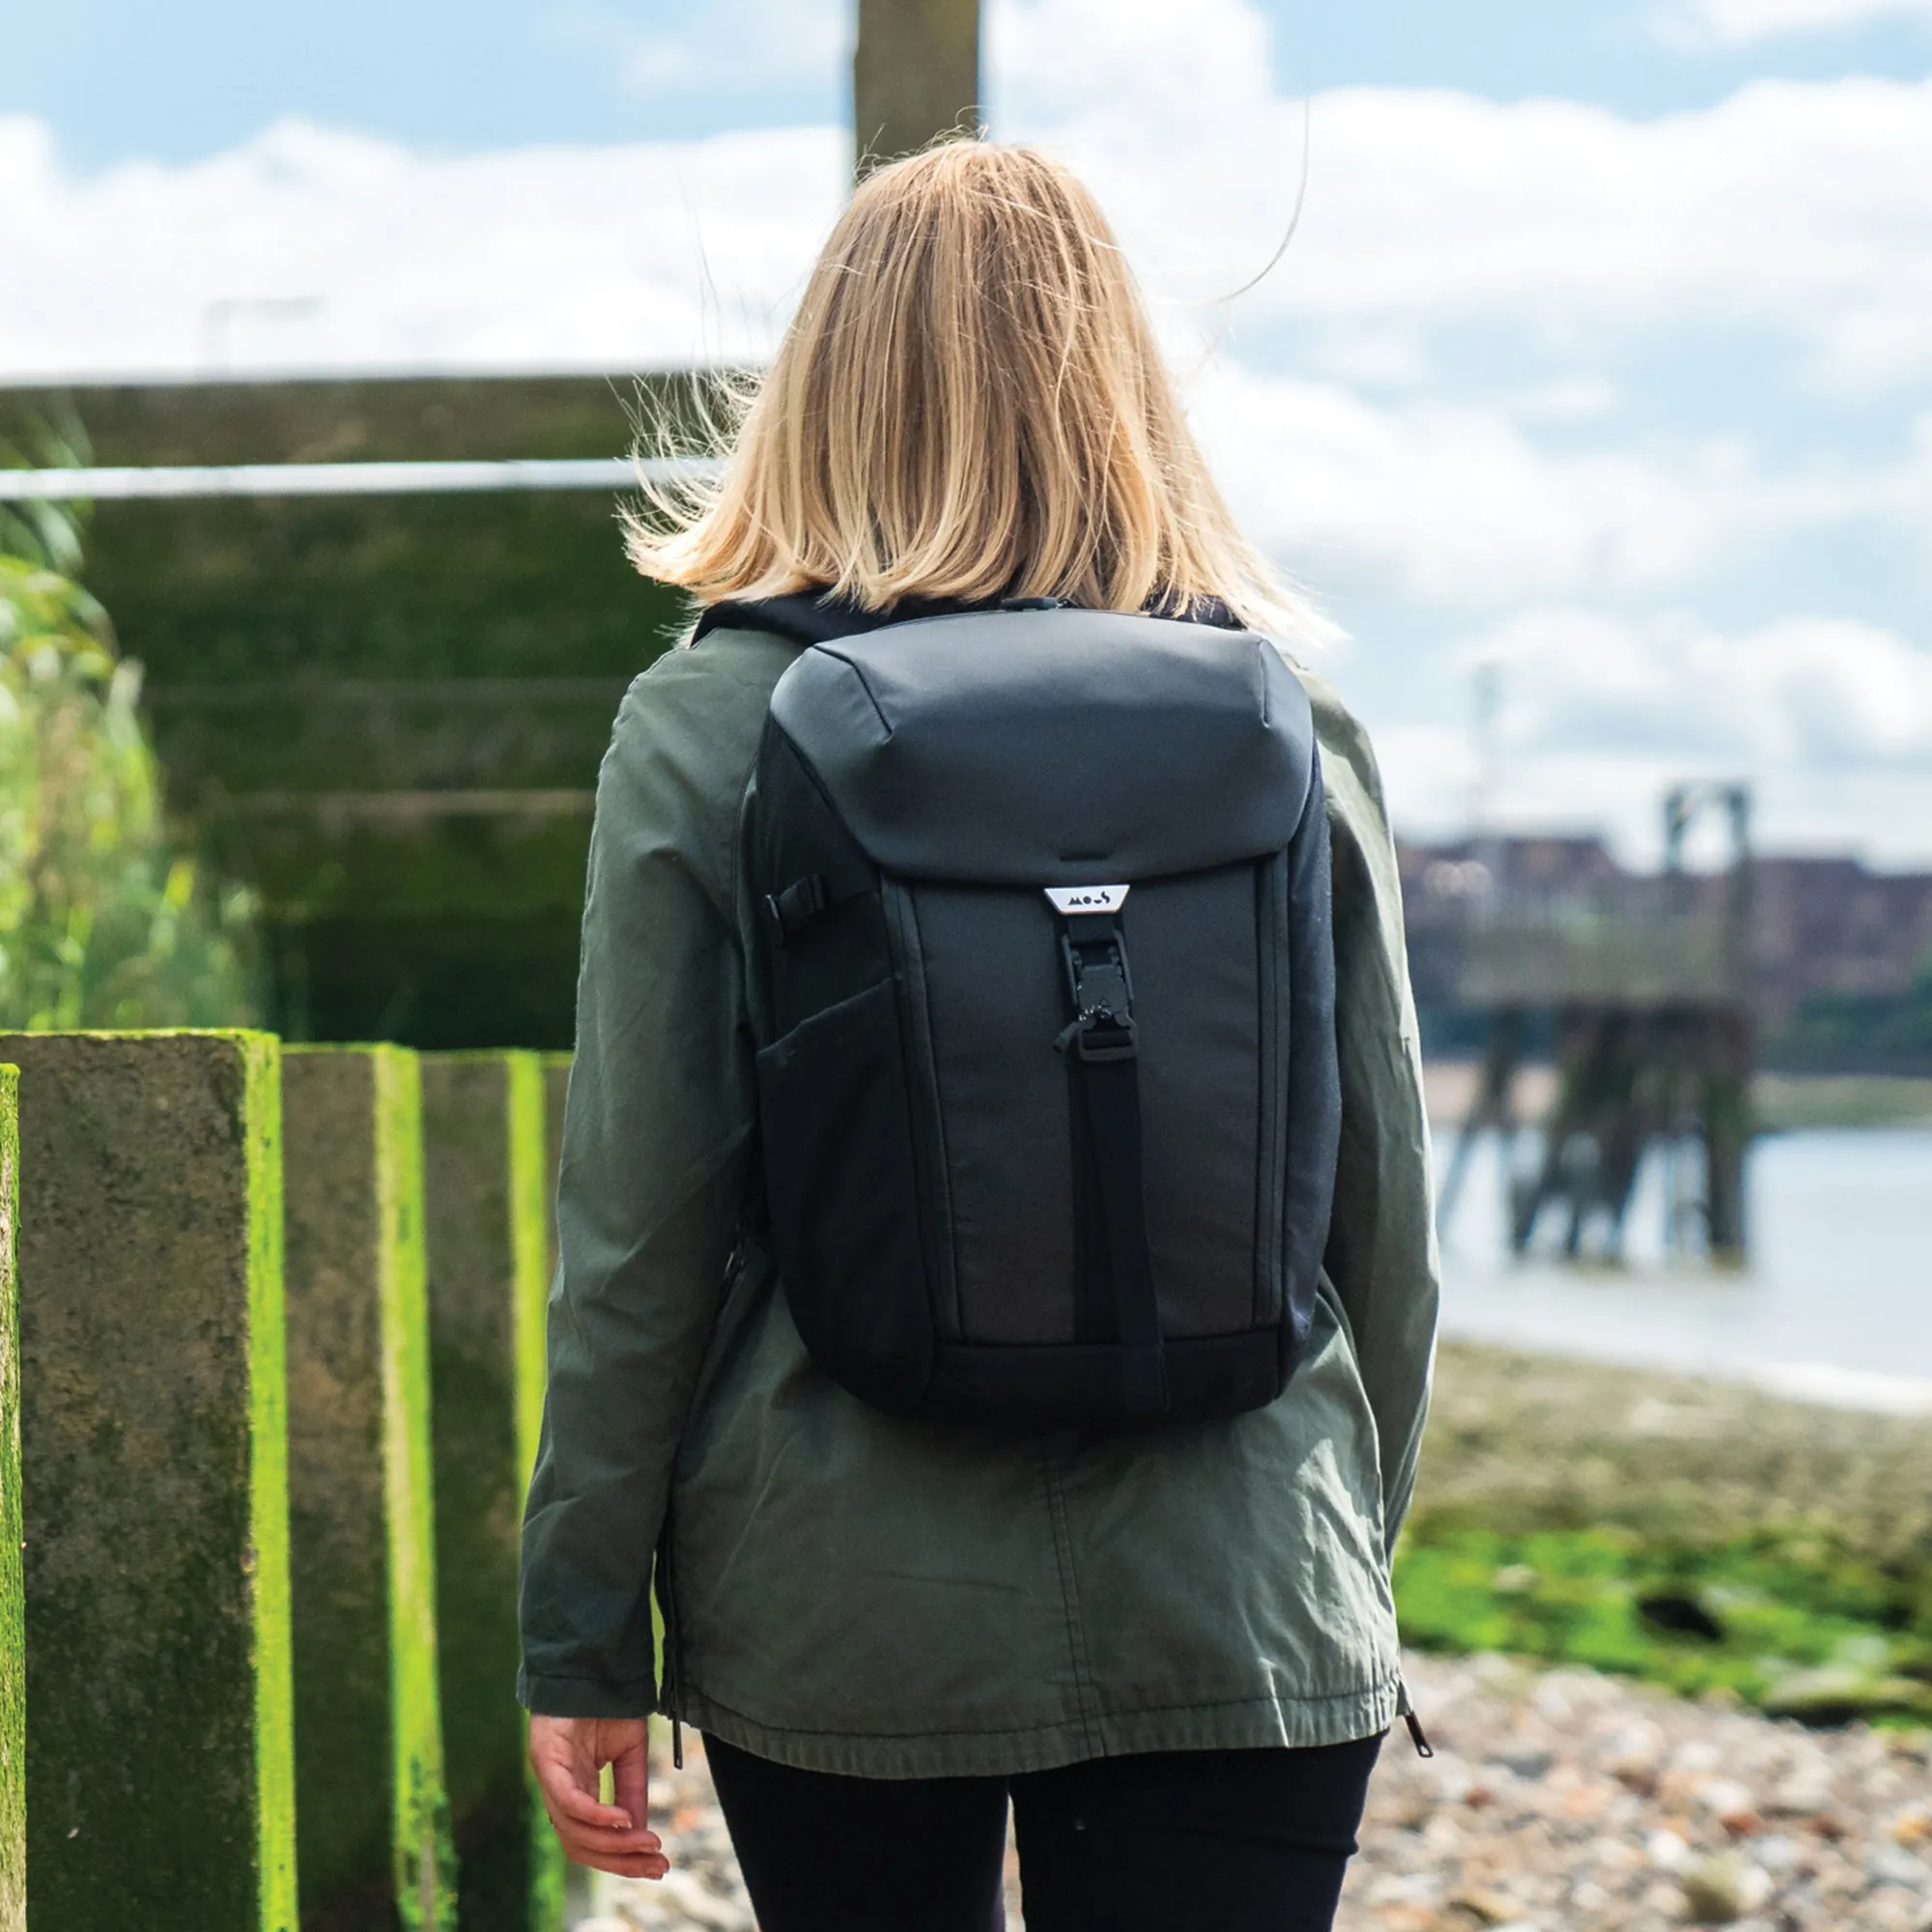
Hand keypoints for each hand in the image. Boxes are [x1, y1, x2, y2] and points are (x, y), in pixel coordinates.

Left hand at [528, 1714, 666, 1878]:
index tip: (660, 1865)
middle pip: (581, 1846)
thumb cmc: (607, 1703)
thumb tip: (641, 1833)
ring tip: (646, 1843)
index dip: (624, 1858)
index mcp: (577, 1791)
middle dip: (620, 1862)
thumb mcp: (629, 1754)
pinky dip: (596, 1816)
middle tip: (657, 1865)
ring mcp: (550, 1777)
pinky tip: (622, 1820)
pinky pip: (569, 1802)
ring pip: (573, 1832)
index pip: (593, 1841)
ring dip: (612, 1845)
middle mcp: (560, 1791)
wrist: (593, 1661)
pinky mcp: (545, 1761)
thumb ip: (631, 1791)